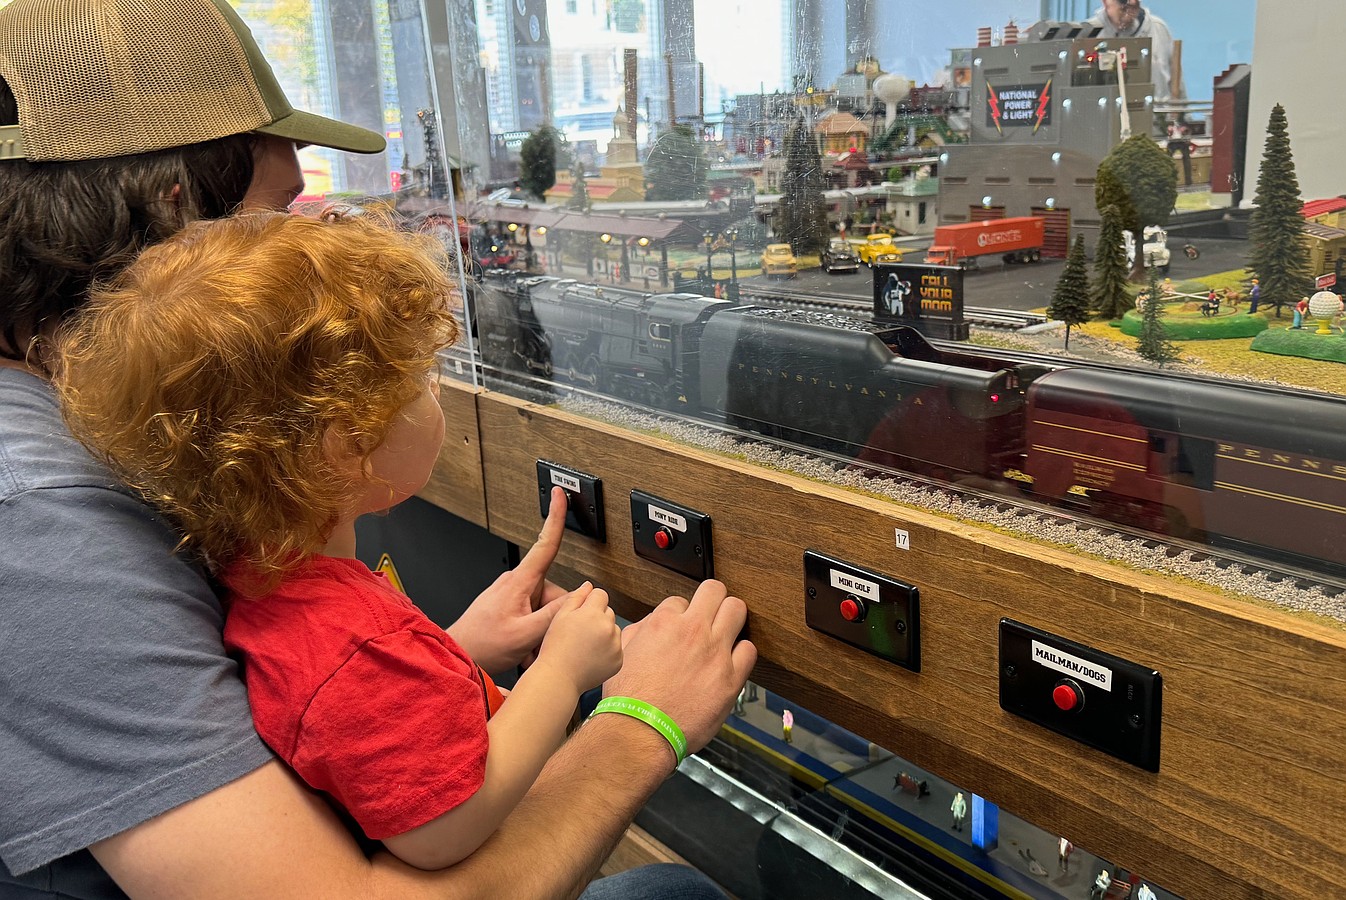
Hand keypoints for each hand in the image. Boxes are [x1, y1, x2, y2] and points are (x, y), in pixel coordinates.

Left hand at [447, 487, 569, 671]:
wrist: (456, 655)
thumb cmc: (482, 645)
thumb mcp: (526, 635)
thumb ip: (556, 613)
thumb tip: (581, 594)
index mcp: (520, 583)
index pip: (545, 544)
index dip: (555, 517)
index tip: (559, 494)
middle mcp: (516, 584)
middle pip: (554, 593)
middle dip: (553, 619)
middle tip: (539, 642)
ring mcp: (511, 595)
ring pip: (544, 608)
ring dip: (542, 631)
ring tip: (527, 651)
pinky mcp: (508, 606)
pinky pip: (532, 616)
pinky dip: (532, 634)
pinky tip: (523, 650)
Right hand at [535, 581, 622, 694]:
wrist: (559, 678)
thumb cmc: (555, 648)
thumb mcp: (560, 617)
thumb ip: (577, 597)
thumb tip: (589, 585)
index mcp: (593, 614)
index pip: (601, 594)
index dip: (589, 602)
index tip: (581, 613)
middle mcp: (608, 627)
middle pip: (608, 611)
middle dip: (597, 617)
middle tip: (580, 632)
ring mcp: (615, 645)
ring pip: (613, 629)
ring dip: (604, 633)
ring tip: (585, 646)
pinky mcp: (618, 660)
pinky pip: (616, 647)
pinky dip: (607, 650)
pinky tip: (592, 656)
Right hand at [605, 579, 755, 752]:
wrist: (640, 731)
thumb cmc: (628, 699)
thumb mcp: (623, 653)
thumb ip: (640, 631)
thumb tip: (652, 624)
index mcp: (664, 623)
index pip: (681, 600)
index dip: (681, 613)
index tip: (682, 626)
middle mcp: (692, 631)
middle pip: (715, 590)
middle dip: (713, 600)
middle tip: (711, 614)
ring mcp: (715, 652)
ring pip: (737, 610)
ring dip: (731, 619)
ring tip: (726, 632)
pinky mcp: (731, 677)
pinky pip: (749, 650)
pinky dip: (742, 653)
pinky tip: (732, 661)